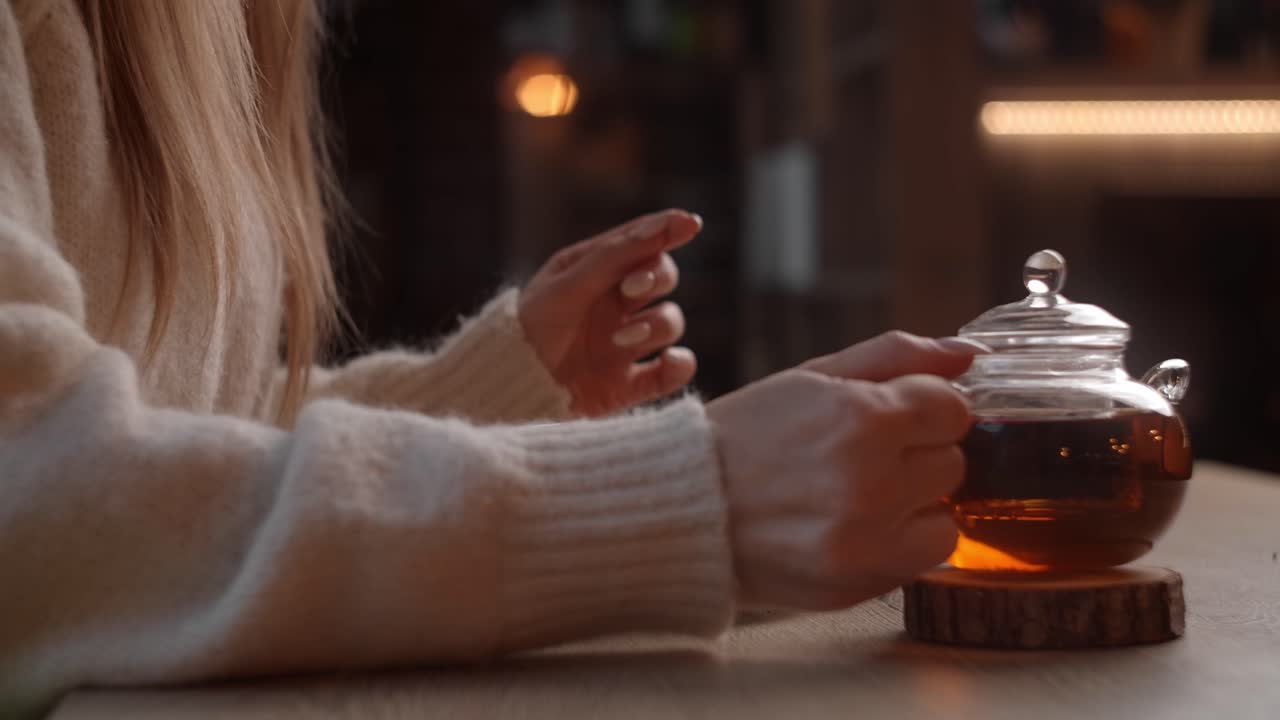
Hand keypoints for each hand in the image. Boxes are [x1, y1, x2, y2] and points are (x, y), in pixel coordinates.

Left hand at [519, 209, 702, 416]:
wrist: (506, 389)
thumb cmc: (529, 327)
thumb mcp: (567, 283)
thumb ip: (616, 255)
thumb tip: (667, 224)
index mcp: (595, 273)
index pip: (641, 243)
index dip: (669, 230)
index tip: (690, 223)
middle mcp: (615, 305)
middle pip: (663, 277)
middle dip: (657, 278)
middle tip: (632, 287)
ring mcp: (625, 345)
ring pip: (669, 322)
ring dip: (655, 325)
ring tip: (620, 338)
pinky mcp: (629, 385)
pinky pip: (673, 372)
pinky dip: (680, 366)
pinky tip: (669, 361)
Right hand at [706, 331, 984, 609]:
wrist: (684, 508)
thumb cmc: (749, 434)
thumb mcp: (813, 376)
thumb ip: (897, 356)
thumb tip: (971, 354)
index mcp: (860, 418)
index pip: (952, 410)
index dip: (919, 410)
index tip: (883, 418)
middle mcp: (870, 482)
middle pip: (952, 463)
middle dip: (915, 456)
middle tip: (858, 458)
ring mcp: (866, 541)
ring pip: (947, 518)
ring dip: (914, 506)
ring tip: (857, 497)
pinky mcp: (859, 584)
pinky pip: (920, 560)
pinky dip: (897, 544)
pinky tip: (851, 529)